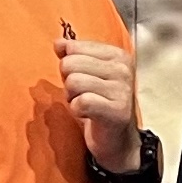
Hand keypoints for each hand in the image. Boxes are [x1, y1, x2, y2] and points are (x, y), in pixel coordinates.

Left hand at [57, 21, 137, 169]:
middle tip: (84, 95)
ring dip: (72, 98)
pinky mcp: (117, 110)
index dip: (70, 66)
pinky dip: (77, 111)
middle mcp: (123, 69)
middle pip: (70, 64)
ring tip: (86, 105)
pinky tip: (88, 115)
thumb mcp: (86, 74)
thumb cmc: (100, 104)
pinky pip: (80, 102)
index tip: (85, 80)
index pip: (73, 47)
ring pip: (73, 82)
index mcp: (117, 55)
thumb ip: (73, 54)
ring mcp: (122, 89)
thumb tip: (58, 43)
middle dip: (69, 83)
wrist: (116, 139)